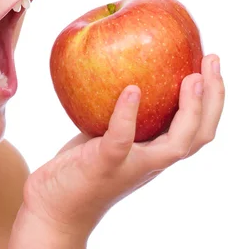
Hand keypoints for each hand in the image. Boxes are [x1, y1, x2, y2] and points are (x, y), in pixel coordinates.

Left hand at [23, 53, 224, 241]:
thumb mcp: (103, 133)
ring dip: (189, 110)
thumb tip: (121, 71)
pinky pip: (121, 138)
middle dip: (213, 98)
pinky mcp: (104, 165)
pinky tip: (132, 91)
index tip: (210, 62)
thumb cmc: (79, 168)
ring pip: (175, 145)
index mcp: (154, 152)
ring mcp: (131, 166)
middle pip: (198, 135)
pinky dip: (128, 115)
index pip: (196, 127)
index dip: (211, 97)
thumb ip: (117, 113)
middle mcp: (151, 162)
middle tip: (212, 60)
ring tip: (191, 78)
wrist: (54, 206)